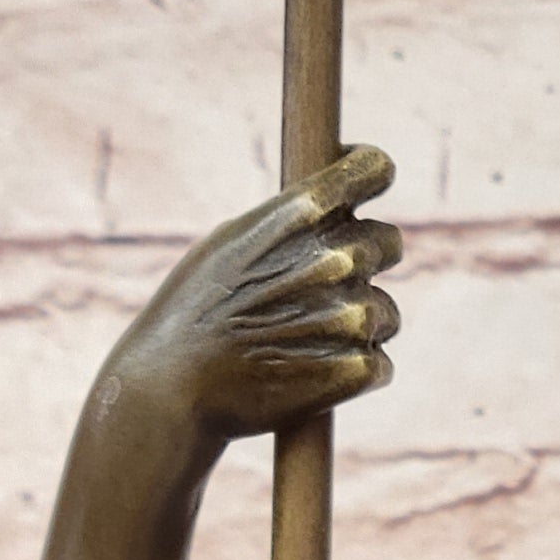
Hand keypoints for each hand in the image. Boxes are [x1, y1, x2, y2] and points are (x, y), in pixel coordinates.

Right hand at [104, 147, 400, 444]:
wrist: (171, 390)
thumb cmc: (191, 314)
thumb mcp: (229, 244)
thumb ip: (289, 219)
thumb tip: (338, 204)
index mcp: (300, 214)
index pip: (375, 168)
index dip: (373, 175)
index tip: (366, 191)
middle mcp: (335, 257)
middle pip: (389, 243)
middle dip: (362, 263)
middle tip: (316, 291)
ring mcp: (351, 314)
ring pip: (386, 311)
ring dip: (357, 326)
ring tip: (302, 343)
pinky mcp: (358, 368)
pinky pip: (380, 363)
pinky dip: (352, 372)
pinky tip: (309, 375)